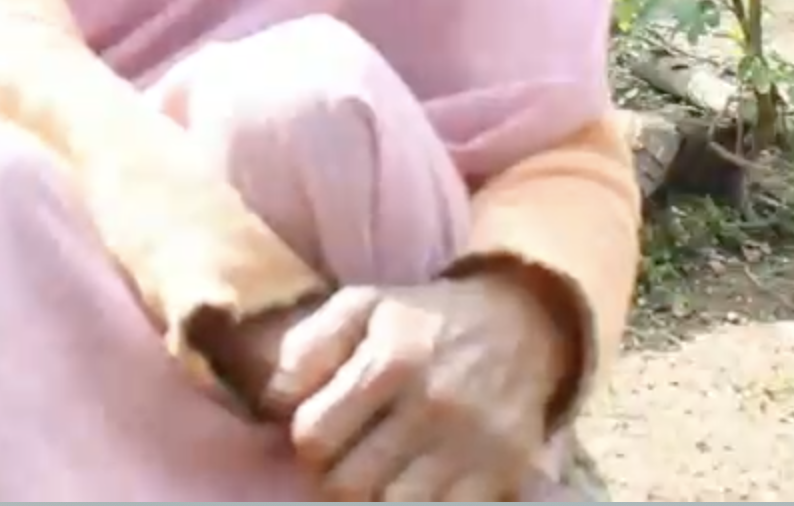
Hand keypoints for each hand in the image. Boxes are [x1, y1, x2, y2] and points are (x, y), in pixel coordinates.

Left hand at [277, 274, 570, 501]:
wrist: (521, 327)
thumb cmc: (424, 320)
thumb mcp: (362, 306)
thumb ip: (308, 347)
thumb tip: (272, 402)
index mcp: (392, 360)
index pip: (315, 436)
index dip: (306, 442)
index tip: (317, 433)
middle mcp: (433, 407)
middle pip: (349, 484)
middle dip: (333, 477)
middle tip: (343, 459)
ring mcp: (471, 448)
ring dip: (373, 498)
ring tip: (375, 474)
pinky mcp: (502, 476)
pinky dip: (418, 505)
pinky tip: (410, 484)